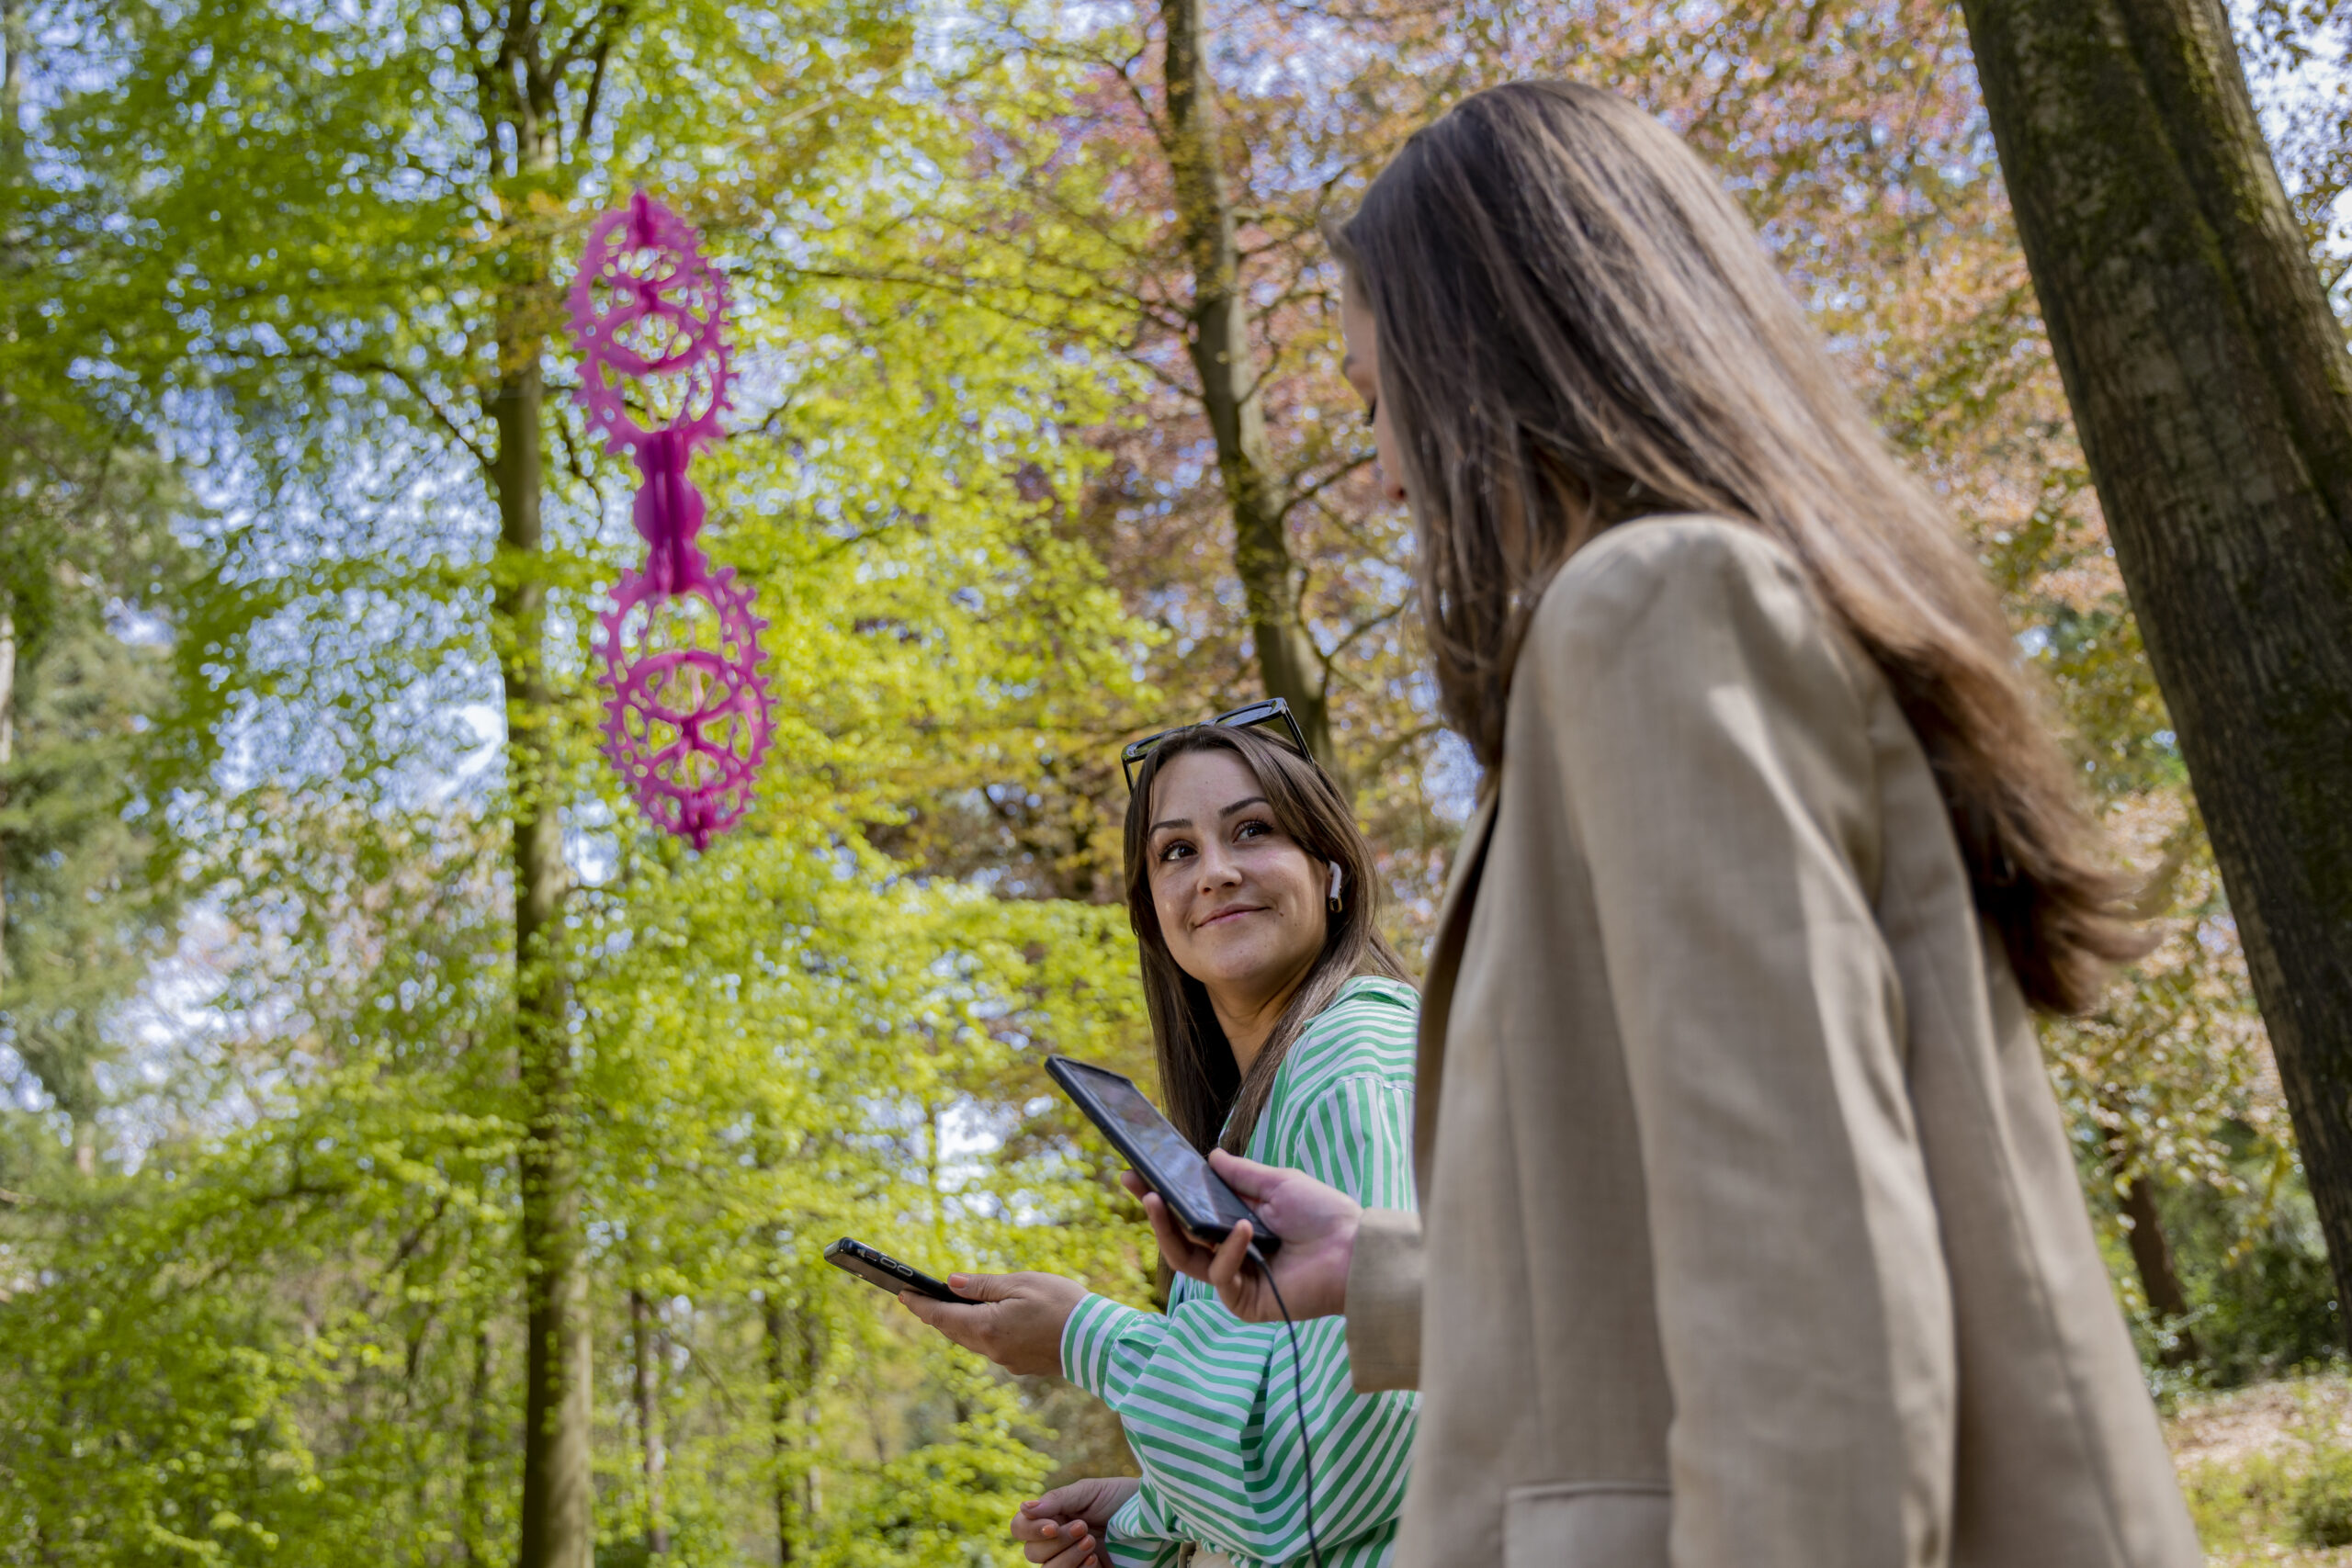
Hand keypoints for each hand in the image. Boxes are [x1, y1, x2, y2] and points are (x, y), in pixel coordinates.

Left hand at [896, 1271, 1086, 1376]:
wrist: (1098, 1340)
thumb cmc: (1062, 1304)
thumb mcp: (1021, 1283)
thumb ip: (983, 1285)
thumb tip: (952, 1283)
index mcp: (986, 1327)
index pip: (941, 1316)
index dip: (919, 1305)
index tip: (902, 1294)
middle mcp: (991, 1349)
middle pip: (953, 1331)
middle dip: (935, 1315)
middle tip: (919, 1300)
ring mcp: (1006, 1360)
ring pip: (972, 1340)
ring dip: (957, 1324)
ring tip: (949, 1308)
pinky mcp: (1022, 1364)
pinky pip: (991, 1346)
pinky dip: (980, 1332)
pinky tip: (986, 1321)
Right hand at [1010, 1476, 1139, 1566]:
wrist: (1153, 1515)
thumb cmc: (1120, 1498)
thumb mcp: (1089, 1491)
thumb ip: (1057, 1500)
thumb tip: (1025, 1507)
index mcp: (1052, 1517)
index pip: (1020, 1529)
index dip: (1029, 1530)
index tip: (1052, 1525)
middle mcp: (1057, 1542)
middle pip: (1032, 1554)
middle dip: (1057, 1542)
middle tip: (1084, 1528)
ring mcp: (1072, 1561)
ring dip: (1068, 1558)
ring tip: (1091, 1542)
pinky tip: (1097, 1559)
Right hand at [1126, 1149, 1358, 1322]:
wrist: (1354, 1249)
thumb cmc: (1323, 1215)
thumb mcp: (1278, 1184)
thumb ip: (1241, 1174)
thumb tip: (1210, 1156)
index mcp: (1237, 1224)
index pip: (1190, 1212)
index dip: (1162, 1195)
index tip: (1136, 1174)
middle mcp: (1231, 1251)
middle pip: (1179, 1237)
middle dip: (1154, 1213)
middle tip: (1136, 1185)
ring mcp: (1236, 1278)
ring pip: (1185, 1259)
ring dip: (1168, 1230)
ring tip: (1157, 1199)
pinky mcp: (1244, 1301)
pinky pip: (1219, 1274)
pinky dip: (1228, 1249)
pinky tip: (1243, 1230)